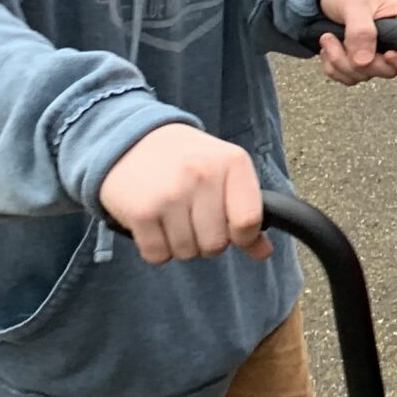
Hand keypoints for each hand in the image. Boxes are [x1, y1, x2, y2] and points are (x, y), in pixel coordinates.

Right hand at [98, 125, 271, 264]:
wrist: (131, 140)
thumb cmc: (186, 160)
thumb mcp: (224, 172)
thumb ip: (246, 212)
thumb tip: (264, 252)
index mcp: (233, 162)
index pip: (249, 220)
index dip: (243, 236)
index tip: (232, 230)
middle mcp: (203, 175)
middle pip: (216, 244)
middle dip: (206, 242)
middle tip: (194, 218)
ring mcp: (171, 194)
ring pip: (187, 252)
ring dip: (180, 245)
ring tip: (173, 217)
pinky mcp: (141, 211)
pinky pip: (158, 255)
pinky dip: (157, 249)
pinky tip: (155, 223)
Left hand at [317, 0, 396, 84]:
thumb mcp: (355, 3)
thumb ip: (361, 31)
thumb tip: (364, 61)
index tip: (384, 55)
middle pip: (389, 70)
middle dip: (358, 62)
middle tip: (335, 41)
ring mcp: (384, 51)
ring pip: (368, 74)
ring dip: (341, 63)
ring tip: (328, 39)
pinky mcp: (367, 59)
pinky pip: (353, 77)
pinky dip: (335, 68)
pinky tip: (328, 48)